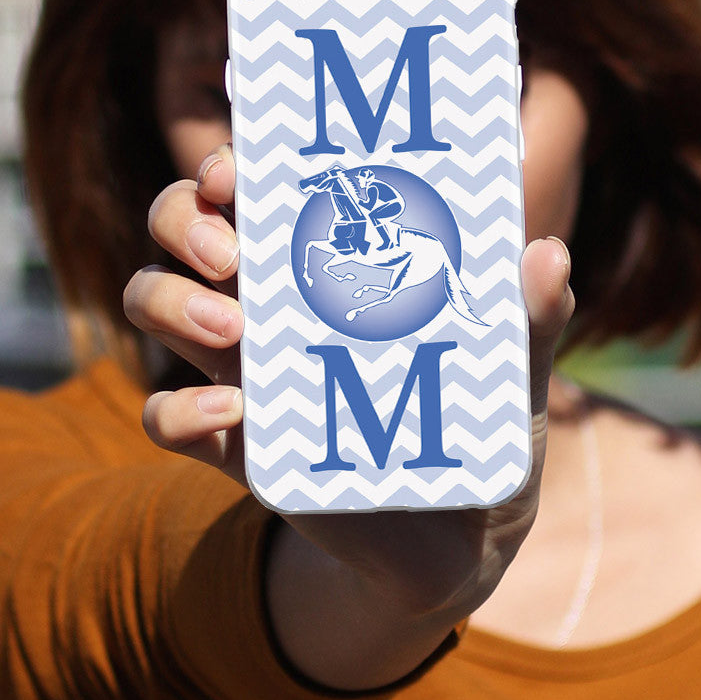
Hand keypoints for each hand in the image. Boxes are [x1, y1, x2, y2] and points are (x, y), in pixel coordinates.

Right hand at [124, 145, 573, 688]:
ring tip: (232, 326)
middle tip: (232, 252)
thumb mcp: (511, 364)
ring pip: (152, 299)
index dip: (230, 163)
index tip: (241, 168)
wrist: (457, 536)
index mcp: (326, 258)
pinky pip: (164, 416)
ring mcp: (242, 366)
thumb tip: (547, 253)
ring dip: (171, 300)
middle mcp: (269, 298)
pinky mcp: (233, 442)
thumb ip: (530, 312)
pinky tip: (230, 410)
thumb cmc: (476, 419)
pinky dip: (177, 409)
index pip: (254, 184)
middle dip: (185, 220)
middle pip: (180, 226)